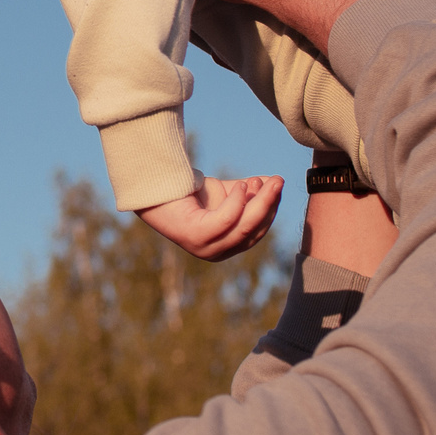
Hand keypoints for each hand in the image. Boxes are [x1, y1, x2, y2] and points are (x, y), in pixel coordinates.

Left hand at [137, 173, 284, 259]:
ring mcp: (205, 248)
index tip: (275, 186)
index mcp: (226, 247)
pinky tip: (240, 185)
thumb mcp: (226, 193)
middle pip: (253, 232)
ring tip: (263, 181)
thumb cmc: (190, 193)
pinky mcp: (195, 236)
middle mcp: (216, 253)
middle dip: (269, 205)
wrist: (157, 189)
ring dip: (258, 203)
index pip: (256, 233)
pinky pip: (225, 221)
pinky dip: (237, 203)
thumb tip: (275, 182)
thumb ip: (249, 192)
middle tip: (279, 181)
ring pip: (243, 228)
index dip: (269, 210)